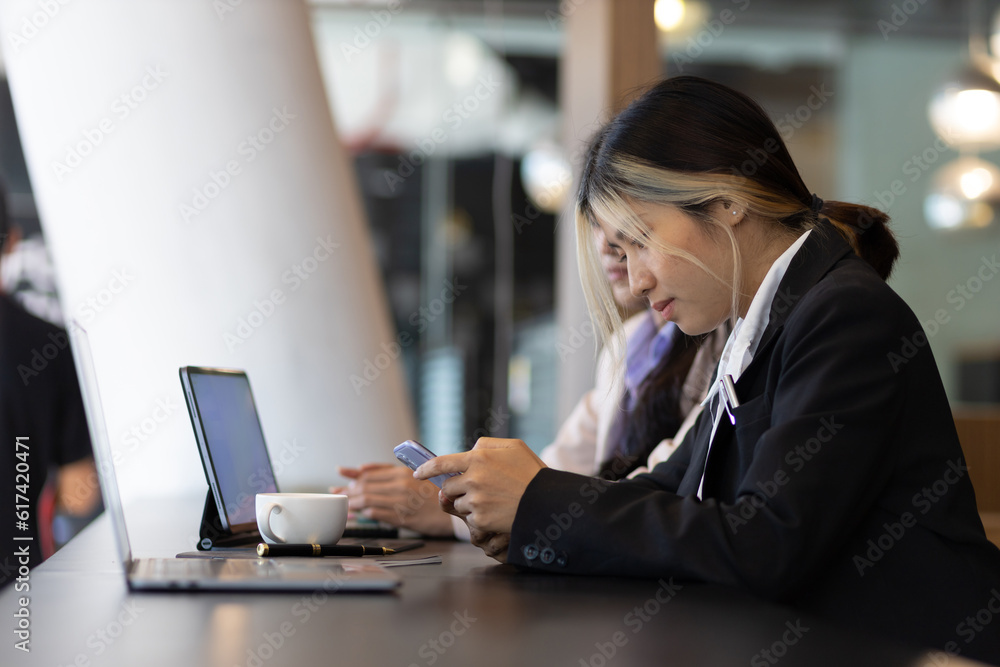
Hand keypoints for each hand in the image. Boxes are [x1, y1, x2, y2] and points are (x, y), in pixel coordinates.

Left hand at [332, 463, 453, 536]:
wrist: (452, 511)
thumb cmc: (434, 492)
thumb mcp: (415, 473)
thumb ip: (390, 470)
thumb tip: (362, 469)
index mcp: (403, 472)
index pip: (371, 472)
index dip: (353, 474)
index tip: (341, 473)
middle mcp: (400, 485)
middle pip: (365, 486)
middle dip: (347, 489)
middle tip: (335, 491)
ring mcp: (400, 501)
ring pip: (367, 500)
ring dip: (352, 502)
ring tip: (343, 504)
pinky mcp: (402, 518)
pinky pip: (376, 514)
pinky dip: (364, 514)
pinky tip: (357, 515)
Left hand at [415, 438, 544, 536]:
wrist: (545, 502)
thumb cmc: (531, 473)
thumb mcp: (514, 446)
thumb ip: (488, 444)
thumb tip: (471, 448)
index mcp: (478, 458)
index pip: (442, 462)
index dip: (426, 469)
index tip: (418, 473)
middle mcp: (473, 478)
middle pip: (448, 487)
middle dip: (456, 489)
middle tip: (474, 490)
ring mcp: (475, 500)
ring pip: (459, 504)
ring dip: (469, 504)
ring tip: (493, 501)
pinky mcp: (480, 519)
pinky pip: (470, 519)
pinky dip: (479, 517)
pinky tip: (496, 512)